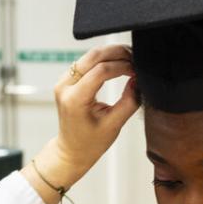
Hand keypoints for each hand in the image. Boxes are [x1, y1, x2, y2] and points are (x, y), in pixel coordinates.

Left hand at [50, 45, 138, 180]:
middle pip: (93, 56)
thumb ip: (129, 102)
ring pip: (90, 55)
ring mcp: (64, 81)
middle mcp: (65, 86)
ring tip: (131, 59)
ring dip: (111, 53)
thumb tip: (138, 80)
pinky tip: (119, 63)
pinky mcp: (68, 79)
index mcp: (74, 99)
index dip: (122, 66)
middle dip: (117, 53)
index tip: (137, 71)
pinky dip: (104, 59)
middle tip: (136, 57)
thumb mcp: (114, 125)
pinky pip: (86, 61)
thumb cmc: (91, 142)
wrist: (72, 150)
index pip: (100, 71)